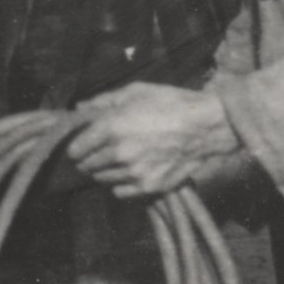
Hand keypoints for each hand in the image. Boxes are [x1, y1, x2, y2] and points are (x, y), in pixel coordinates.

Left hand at [62, 82, 239, 198]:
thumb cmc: (172, 103)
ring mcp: (134, 172)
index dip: (77, 146)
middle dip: (89, 158)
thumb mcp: (137, 92)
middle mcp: (119, 153)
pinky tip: (131, 171)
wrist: (207, 126)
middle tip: (100, 151)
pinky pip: (120, 191)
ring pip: (102, 179)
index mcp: (112, 127)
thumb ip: (104, 101)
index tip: (82, 144)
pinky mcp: (148, 187)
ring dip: (104, 170)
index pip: (77, 149)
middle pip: (87, 166)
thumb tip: (80, 108)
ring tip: (119, 159)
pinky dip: (120, 183)